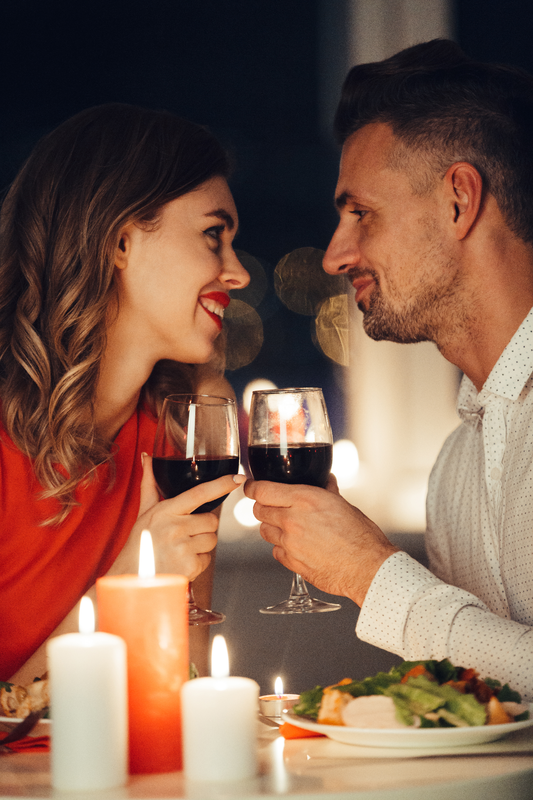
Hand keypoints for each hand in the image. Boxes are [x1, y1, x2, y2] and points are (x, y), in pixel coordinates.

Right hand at [109, 455, 244, 579]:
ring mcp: (182, 548)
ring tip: (180, 549)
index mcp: (165, 511)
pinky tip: (180, 563)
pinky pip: (207, 559)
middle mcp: (174, 527)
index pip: (199, 493)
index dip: (221, 484)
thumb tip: (147, 457)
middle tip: (184, 534)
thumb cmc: (138, 545)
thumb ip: (150, 485)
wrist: (130, 580)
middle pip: (212, 521)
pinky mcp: (189, 566)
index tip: (238, 478)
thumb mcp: (144, 513)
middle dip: (203, 528)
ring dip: (201, 545)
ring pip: (212, 540)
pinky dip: (197, 562)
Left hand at [244, 474, 398, 606]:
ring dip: (272, 527)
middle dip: (264, 507)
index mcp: (304, 500)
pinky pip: (276, 551)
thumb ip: (327, 490)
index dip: (253, 488)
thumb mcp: (343, 504)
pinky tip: (297, 546)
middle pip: (259, 511)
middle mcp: (292, 520)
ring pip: (264, 531)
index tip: (252, 487)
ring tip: (289, 527)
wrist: (368, 568)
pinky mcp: (292, 563)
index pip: (261, 490)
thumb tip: (324, 481)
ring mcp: (290, 543)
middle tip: (274, 507)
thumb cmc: (361, 537)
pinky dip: (282, 548)